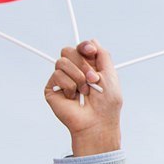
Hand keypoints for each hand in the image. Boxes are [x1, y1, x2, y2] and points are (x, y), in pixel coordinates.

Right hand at [44, 40, 122, 155]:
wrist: (97, 122)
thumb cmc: (106, 104)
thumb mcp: (110, 75)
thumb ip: (103, 55)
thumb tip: (92, 41)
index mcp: (88, 67)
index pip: (81, 48)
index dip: (84, 46)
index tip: (91, 51)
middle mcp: (74, 71)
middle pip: (69, 50)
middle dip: (83, 64)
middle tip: (93, 80)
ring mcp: (62, 79)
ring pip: (62, 61)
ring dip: (78, 77)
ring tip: (84, 92)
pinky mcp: (52, 88)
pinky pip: (57, 74)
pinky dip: (69, 86)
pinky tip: (73, 97)